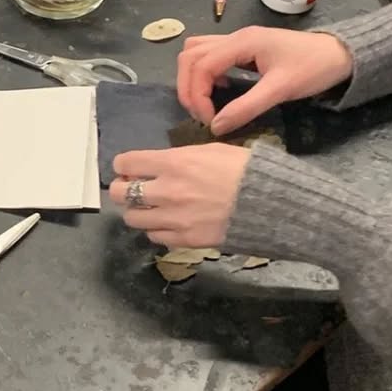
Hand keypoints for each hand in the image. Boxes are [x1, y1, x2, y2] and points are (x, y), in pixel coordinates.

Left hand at [110, 145, 251, 249]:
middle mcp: (167, 191)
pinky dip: (156, 229)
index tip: (127, 168)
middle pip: (120, 193)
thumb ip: (179, 158)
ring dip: (136, 211)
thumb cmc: (244, 169)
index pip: (126, 163)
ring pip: (132, 218)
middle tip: (130, 189)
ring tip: (148, 208)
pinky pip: (154, 237)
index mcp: (173, 163)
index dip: (122, 165)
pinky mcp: (185, 240)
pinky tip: (166, 223)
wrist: (271, 203)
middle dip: (120, 189)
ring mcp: (174, 218)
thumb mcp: (211, 150)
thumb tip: (159, 165)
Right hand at [178, 27, 352, 134]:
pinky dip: (204, 72)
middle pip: (190, 55)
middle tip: (201, 114)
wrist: (341, 54)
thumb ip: (246, 107)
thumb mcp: (280, 90)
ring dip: (193, 77)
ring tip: (205, 103)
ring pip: (196, 52)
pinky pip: (210, 55)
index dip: (196, 95)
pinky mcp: (244, 48)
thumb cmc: (313, 68)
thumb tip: (216, 127)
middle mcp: (235, 37)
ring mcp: (238, 40)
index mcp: (242, 43)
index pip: (200, 66)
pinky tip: (219, 89)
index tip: (208, 120)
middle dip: (188, 87)